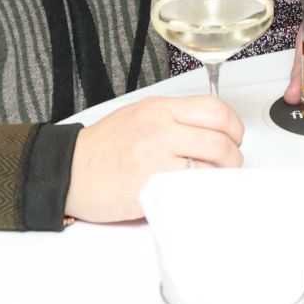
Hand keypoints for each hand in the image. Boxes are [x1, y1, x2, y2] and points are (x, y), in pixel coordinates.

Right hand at [62, 95, 243, 223]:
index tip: (234, 137)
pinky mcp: (149, 188)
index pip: (214, 110)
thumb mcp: (139, 114)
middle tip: (229, 164)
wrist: (69, 170)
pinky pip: (188, 191)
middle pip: (219, 141)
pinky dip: (197, 193)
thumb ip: (174, 117)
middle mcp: (160, 131)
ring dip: (218, 178)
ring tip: (212, 180)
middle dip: (233, 157)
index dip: (234, 126)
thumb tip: (209, 127)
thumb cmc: (103, 146)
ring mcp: (155, 160)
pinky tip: (193, 193)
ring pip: (209, 168)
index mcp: (160, 109)